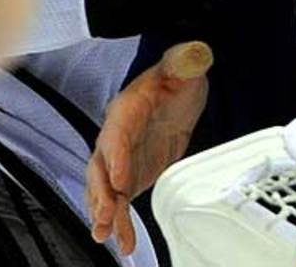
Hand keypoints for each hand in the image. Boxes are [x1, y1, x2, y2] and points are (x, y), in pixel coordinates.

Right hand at [86, 40, 212, 256]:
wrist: (179, 90)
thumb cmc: (178, 75)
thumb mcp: (185, 64)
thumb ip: (187, 60)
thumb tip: (194, 54)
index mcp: (128, 107)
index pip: (118, 131)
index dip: (117, 155)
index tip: (120, 178)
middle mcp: (118, 134)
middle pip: (101, 164)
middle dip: (101, 191)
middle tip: (106, 214)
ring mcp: (122, 157)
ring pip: (105, 187)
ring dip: (104, 211)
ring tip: (106, 234)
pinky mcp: (132, 173)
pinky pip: (120, 198)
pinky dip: (118, 219)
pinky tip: (122, 241)